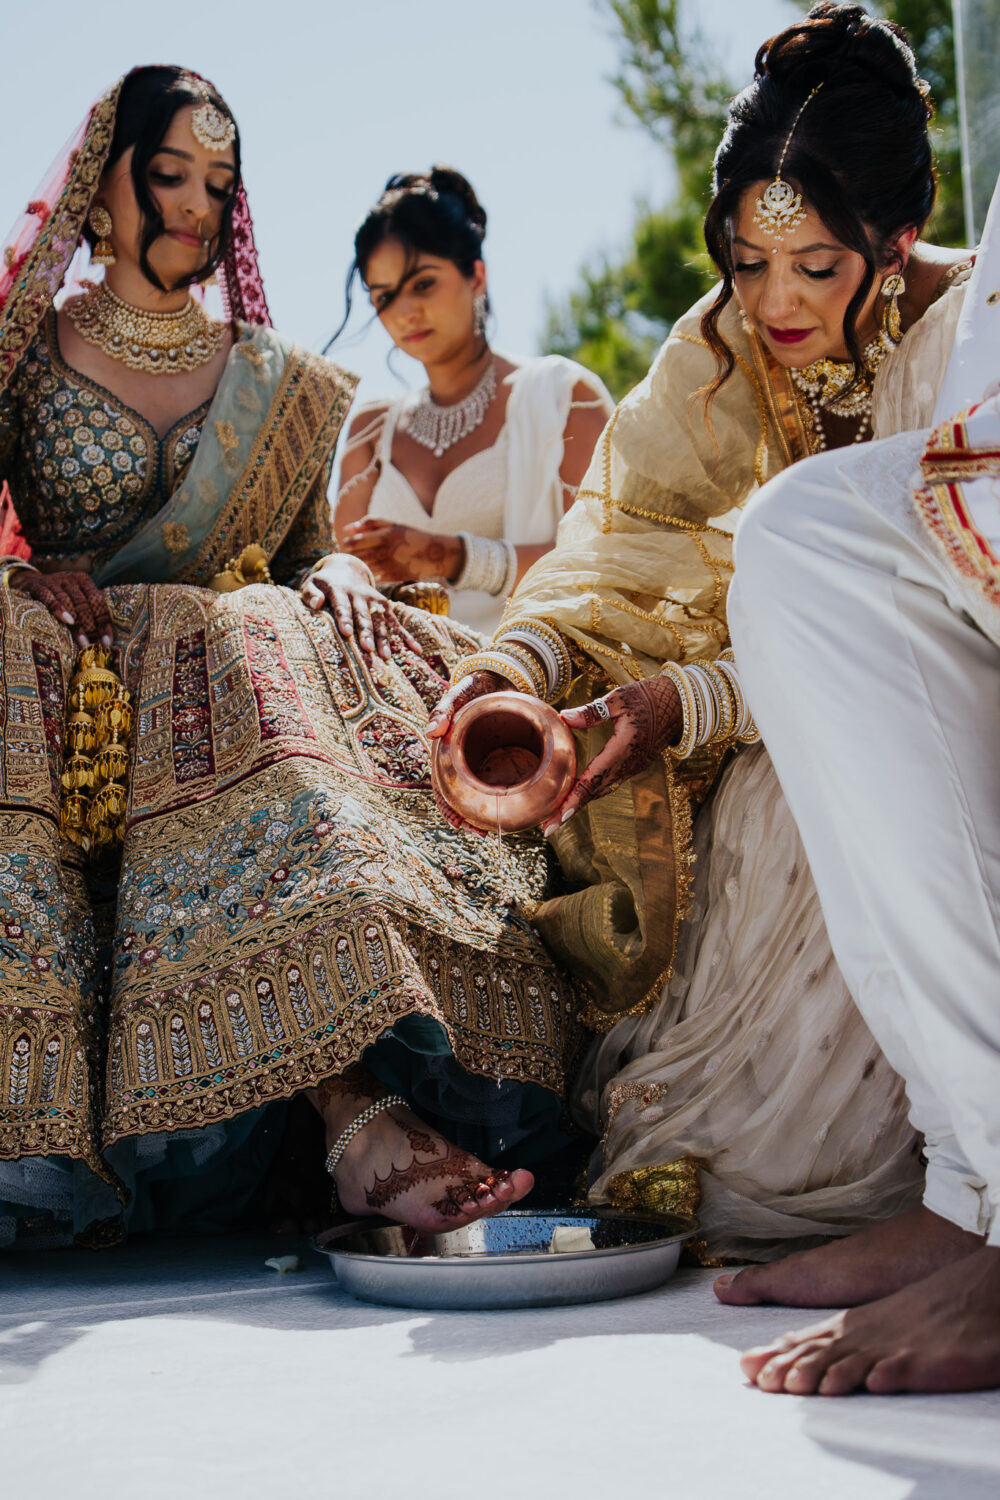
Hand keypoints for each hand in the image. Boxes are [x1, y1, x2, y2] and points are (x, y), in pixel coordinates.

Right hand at [10, 568, 111, 647]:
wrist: (27, 582)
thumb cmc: (57, 595)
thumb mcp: (73, 596)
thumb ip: (87, 610)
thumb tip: (103, 638)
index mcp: (83, 580)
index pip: (98, 602)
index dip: (104, 623)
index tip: (107, 642)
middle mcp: (70, 579)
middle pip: (85, 605)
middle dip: (92, 627)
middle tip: (95, 646)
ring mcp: (53, 581)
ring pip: (70, 603)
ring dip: (78, 625)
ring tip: (84, 643)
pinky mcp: (38, 586)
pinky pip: (50, 599)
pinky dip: (60, 610)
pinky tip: (68, 622)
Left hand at [300, 553, 422, 659]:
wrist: (345, 570)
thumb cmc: (324, 584)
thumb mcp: (311, 584)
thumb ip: (310, 594)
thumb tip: (317, 603)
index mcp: (340, 590)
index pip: (343, 606)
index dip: (345, 619)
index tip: (347, 633)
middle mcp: (360, 595)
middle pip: (364, 616)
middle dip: (367, 632)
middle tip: (367, 648)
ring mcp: (374, 601)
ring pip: (380, 622)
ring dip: (384, 638)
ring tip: (386, 656)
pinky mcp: (384, 606)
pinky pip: (396, 623)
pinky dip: (406, 636)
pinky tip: (416, 649)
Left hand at [341, 517, 462, 584]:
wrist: (434, 553)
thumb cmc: (410, 536)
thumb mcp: (392, 525)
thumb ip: (370, 523)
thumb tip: (347, 528)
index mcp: (384, 536)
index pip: (356, 541)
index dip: (347, 544)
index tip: (344, 545)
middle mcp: (386, 551)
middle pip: (358, 556)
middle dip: (348, 556)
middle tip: (345, 555)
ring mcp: (390, 565)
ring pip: (365, 567)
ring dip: (356, 566)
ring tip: (353, 563)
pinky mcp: (393, 577)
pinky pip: (374, 577)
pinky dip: (367, 574)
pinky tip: (365, 571)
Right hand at [427, 669, 507, 833]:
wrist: (497, 677)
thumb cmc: (471, 687)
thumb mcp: (455, 695)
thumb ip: (442, 710)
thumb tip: (431, 731)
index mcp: (448, 754)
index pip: (443, 789)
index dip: (449, 810)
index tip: (460, 826)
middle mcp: (465, 762)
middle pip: (462, 797)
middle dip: (470, 818)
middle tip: (483, 834)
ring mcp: (485, 761)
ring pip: (483, 791)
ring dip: (488, 809)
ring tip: (502, 825)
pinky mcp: (503, 757)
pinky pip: (503, 778)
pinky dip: (508, 791)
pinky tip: (521, 800)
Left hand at [541, 677, 681, 836]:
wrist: (682, 704)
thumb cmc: (650, 697)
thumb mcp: (619, 698)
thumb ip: (592, 711)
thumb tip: (564, 717)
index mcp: (624, 749)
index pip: (595, 779)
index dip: (576, 799)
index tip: (560, 816)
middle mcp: (629, 764)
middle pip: (595, 792)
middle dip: (571, 809)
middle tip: (548, 827)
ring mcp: (634, 767)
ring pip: (603, 790)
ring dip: (581, 803)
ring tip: (558, 816)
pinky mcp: (636, 765)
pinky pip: (611, 783)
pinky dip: (593, 792)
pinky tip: (579, 795)